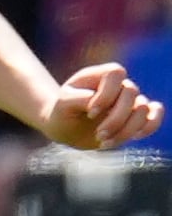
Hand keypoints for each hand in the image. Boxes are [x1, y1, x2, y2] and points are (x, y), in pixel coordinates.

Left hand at [43, 63, 165, 150]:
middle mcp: (118, 85)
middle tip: (98, 135)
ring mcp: (129, 101)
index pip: (115, 73)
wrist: (64, 127)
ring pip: (143, 109)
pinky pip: (154, 117)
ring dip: (127, 130)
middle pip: (131, 93)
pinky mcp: (135, 116)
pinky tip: (135, 137)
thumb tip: (95, 101)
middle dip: (116, 119)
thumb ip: (77, 99)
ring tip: (104, 142)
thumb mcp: (61, 105)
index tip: (91, 112)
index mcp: (99, 75)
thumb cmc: (61, 113)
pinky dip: (149, 127)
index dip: (107, 93)